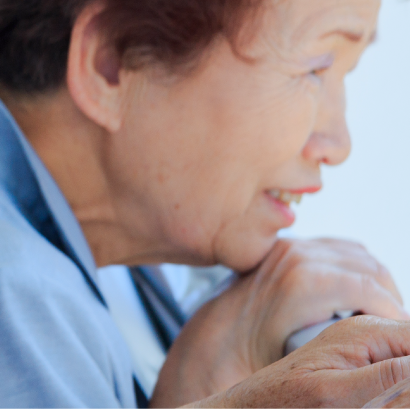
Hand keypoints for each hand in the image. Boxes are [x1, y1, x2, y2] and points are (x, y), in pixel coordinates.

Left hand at [153, 238, 406, 406]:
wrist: (214, 336)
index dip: (395, 314)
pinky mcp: (286, 245)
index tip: (401, 335)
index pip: (374, 290)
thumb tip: (385, 353)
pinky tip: (359, 295)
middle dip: (391, 298)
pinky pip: (339, 248)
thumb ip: (346, 347)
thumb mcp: (304, 359)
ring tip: (381, 313)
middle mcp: (297, 255)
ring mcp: (291, 246)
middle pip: (372, 269)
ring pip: (359, 255)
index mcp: (304, 281)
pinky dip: (357, 267)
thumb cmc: (256, 357)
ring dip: (377, 281)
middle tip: (395, 326)